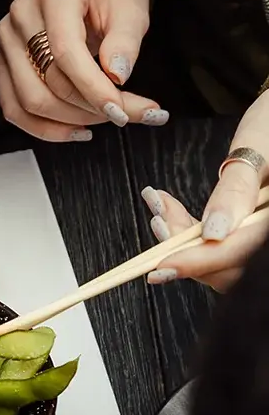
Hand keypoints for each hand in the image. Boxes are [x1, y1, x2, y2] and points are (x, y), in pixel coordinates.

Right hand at [0, 0, 166, 142]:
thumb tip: (117, 76)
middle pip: (48, 81)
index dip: (93, 87)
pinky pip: (16, 109)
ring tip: (102, 118)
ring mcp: (7, 41)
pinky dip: (46, 128)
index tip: (121, 110)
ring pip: (30, 101)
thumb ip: (126, 42)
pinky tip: (77, 129)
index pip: (66, 51)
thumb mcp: (132, 11)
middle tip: (123, 114)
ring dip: (70, 120)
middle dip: (88, 107)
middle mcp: (22, 14)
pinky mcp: (4, 65)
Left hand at [142, 95, 268, 293]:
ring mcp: (258, 236)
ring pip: (219, 260)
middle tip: (158, 218)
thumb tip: (213, 233)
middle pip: (228, 267)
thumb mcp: (256, 146)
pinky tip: (170, 210)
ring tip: (159, 207)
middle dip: (184, 251)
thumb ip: (236, 190)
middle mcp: (268, 234)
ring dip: (181, 240)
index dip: (200, 262)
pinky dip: (190, 232)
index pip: (239, 253)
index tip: (162, 265)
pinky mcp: (246, 232)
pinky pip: (218, 245)